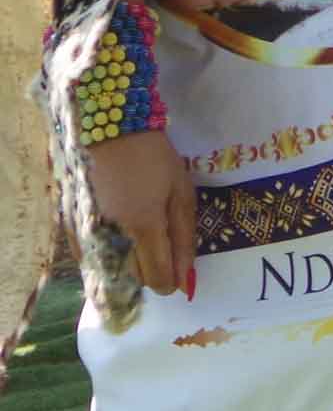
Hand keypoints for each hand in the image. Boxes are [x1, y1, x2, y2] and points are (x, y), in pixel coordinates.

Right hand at [85, 129, 196, 297]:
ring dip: (127, 260)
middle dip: (151, 268)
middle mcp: (110, 234)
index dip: (170, 280)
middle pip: (133, 275)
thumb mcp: (181, 193)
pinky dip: (105, 251)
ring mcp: (85, 231)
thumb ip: (184, 238)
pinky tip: (116, 230)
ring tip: (137, 228)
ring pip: (110, 266)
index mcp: (143, 225)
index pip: (157, 277)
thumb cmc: (154, 158)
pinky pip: (90, 255)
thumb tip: (185, 278)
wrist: (110, 129)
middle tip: (160, 239)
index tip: (177, 271)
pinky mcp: (70, 225)